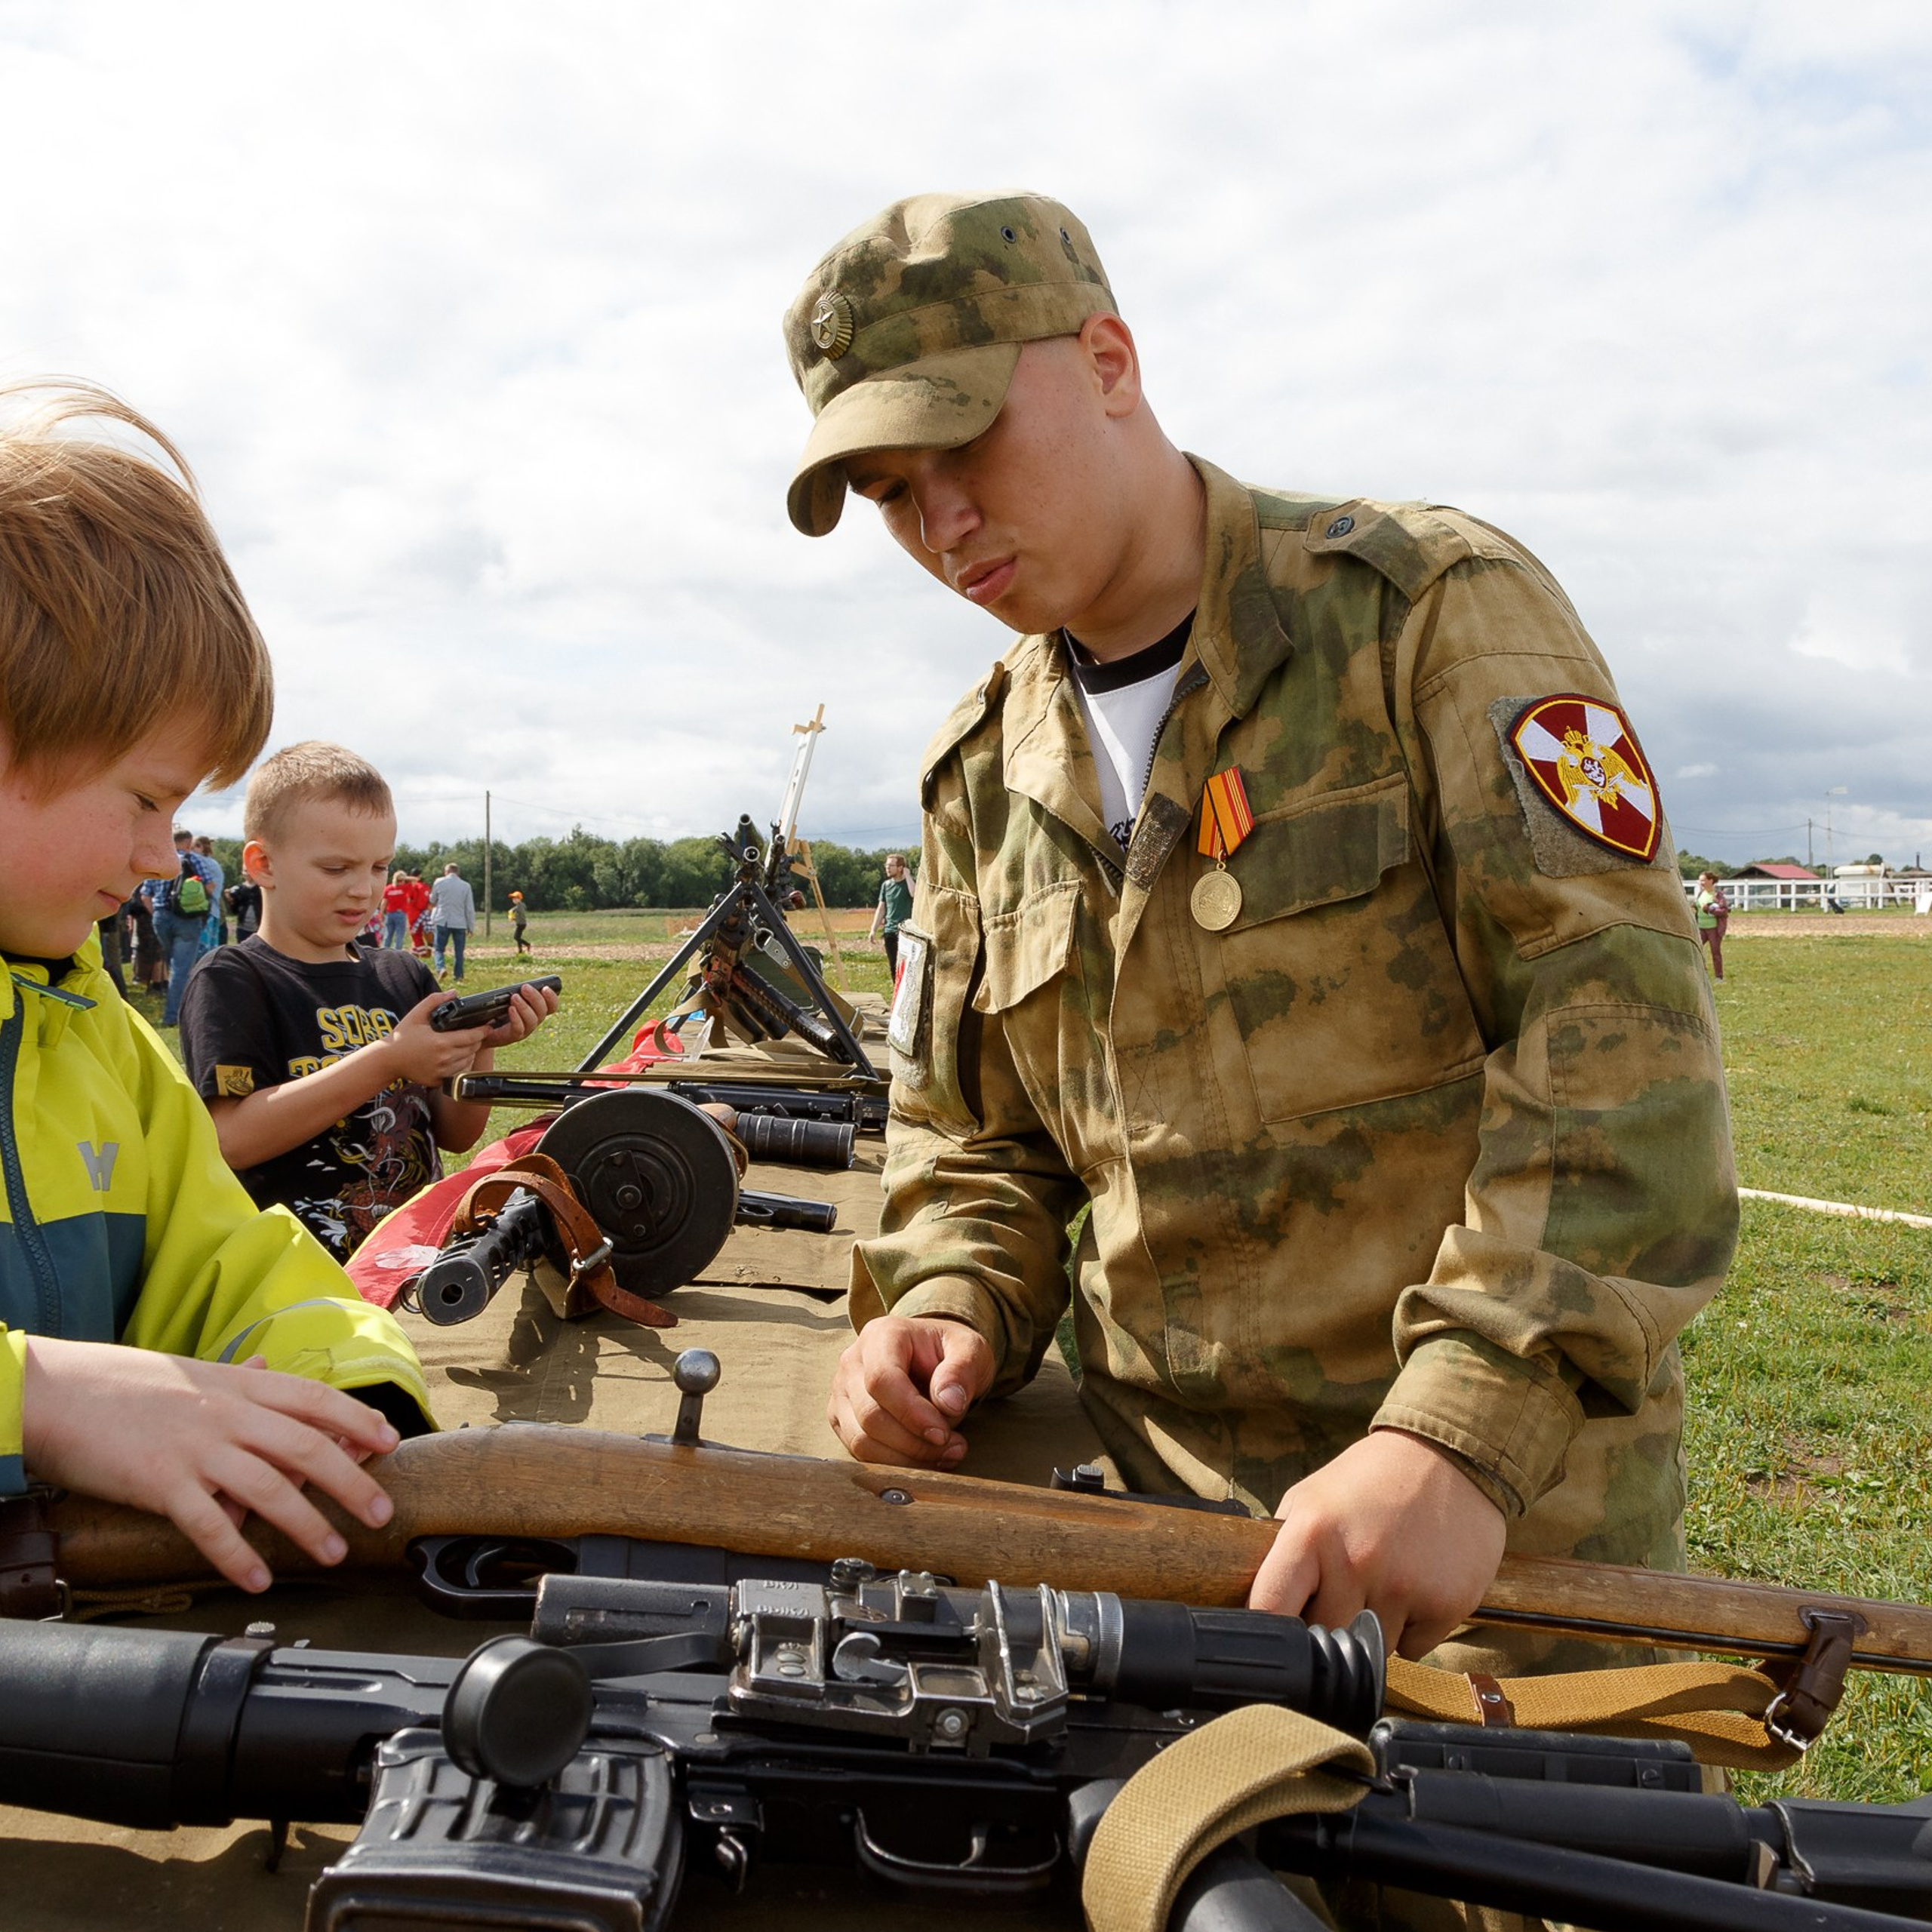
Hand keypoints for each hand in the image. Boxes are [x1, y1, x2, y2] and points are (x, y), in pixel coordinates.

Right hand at [21, 1337, 399, 1591]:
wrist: (56, 1393)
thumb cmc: (124, 1385)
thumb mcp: (190, 1371)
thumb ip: (235, 1378)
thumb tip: (267, 1367)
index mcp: (239, 1385)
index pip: (315, 1399)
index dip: (357, 1420)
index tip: (389, 1442)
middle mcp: (227, 1414)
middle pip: (307, 1446)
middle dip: (351, 1482)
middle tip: (379, 1512)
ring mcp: (197, 1449)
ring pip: (270, 1487)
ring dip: (307, 1524)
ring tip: (333, 1552)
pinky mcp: (162, 1483)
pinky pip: (210, 1524)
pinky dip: (239, 1554)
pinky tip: (259, 1578)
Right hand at [383, 988, 523, 1084]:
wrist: (388, 1059)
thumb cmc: (402, 1036)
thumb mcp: (416, 1014)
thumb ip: (435, 1001)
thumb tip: (454, 993)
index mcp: (441, 1042)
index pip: (471, 1037)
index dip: (482, 1031)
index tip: (487, 1026)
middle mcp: (444, 1059)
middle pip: (472, 1049)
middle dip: (477, 1040)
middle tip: (477, 1033)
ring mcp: (441, 1072)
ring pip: (467, 1062)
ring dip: (471, 1053)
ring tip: (468, 1044)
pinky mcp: (438, 1081)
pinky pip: (458, 1072)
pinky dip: (462, 1064)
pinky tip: (458, 1056)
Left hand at [477, 981, 557, 1049]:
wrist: (483, 1030)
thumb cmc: (495, 1012)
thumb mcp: (507, 1000)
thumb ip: (516, 993)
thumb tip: (520, 986)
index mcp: (536, 1011)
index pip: (551, 1006)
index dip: (552, 998)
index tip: (546, 988)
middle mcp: (533, 1021)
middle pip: (542, 1011)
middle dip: (535, 998)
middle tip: (524, 987)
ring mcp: (524, 1030)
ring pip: (532, 1020)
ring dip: (524, 1007)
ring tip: (514, 997)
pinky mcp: (512, 1036)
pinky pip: (519, 1028)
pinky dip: (516, 1018)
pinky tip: (511, 1009)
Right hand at [826, 1315, 994, 1467]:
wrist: (933, 1358)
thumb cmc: (949, 1352)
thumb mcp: (969, 1349)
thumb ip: (961, 1371)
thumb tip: (949, 1403)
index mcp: (882, 1335)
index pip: (882, 1379)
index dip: (911, 1413)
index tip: (943, 1433)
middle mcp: (853, 1362)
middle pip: (870, 1415)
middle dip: (914, 1443)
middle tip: (954, 1447)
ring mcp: (842, 1392)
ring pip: (861, 1440)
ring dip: (905, 1459)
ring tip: (945, 1455)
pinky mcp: (842, 1418)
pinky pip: (859, 1452)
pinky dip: (894, 1464)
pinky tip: (925, 1459)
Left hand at [1248, 1430, 1507, 1658]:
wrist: (1448, 1457)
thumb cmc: (1370, 1480)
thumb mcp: (1310, 1497)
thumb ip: (1285, 1550)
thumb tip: (1256, 1604)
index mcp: (1313, 1532)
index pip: (1271, 1609)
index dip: (1267, 1628)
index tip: (1271, 1635)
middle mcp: (1357, 1562)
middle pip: (1325, 1638)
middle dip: (1328, 1622)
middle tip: (1345, 1585)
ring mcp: (1405, 1586)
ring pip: (1372, 1650)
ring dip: (1372, 1629)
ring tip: (1384, 1577)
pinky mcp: (1447, 1604)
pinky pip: (1414, 1648)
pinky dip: (1411, 1628)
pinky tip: (1416, 1584)